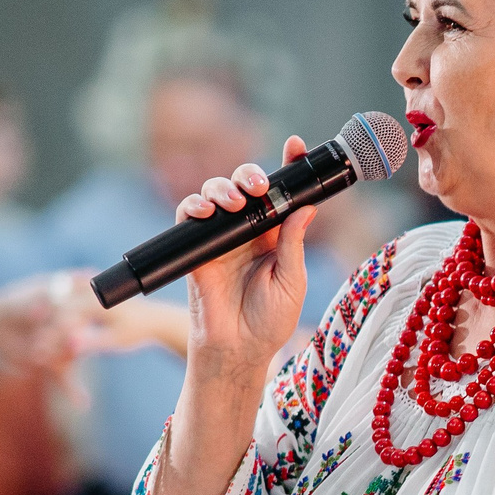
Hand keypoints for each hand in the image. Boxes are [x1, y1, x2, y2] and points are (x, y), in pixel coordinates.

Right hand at [179, 136, 317, 380]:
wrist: (237, 351)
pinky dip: (193, 205)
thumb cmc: (268, 322)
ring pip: (216, 192)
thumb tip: (306, 207)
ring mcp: (221, 237)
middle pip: (245, 184)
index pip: (281, 193)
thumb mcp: (291, 281)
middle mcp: (248, 230)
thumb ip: (294, 243)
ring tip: (235, 203)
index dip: (287, 165)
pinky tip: (204, 210)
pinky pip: (188, 215)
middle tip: (258, 187)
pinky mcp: (196, 248)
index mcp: (276, 235)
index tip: (294, 144)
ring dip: (223, 187)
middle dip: (250, 174)